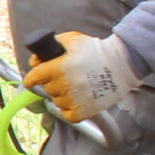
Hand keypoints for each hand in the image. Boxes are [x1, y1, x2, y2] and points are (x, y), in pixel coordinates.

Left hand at [22, 30, 136, 122]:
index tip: (34, 79)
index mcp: (58, 67)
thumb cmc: (96, 50)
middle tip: (65, 77)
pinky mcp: (84, 111)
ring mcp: (74, 99)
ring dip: (62, 96)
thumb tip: (35, 60)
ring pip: (56, 102)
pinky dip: (69, 110)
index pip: (33, 78)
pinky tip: (76, 100)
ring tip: (75, 86)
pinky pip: (67, 115)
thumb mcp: (72, 40)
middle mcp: (64, 85)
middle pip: (46, 89)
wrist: (122, 62)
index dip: (32, 78)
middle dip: (52, 82)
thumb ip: (50, 45)